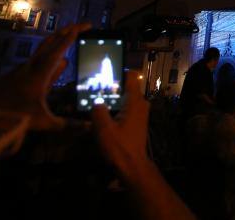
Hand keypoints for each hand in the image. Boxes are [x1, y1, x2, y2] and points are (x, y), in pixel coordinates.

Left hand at [0, 22, 90, 130]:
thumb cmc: (12, 115)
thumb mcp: (41, 121)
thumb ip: (65, 124)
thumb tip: (88, 126)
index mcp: (41, 73)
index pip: (59, 49)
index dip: (72, 37)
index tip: (85, 27)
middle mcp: (33, 66)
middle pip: (52, 42)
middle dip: (68, 31)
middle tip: (82, 25)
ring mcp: (24, 69)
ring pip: (43, 48)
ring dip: (58, 39)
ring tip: (71, 35)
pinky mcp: (19, 74)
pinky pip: (39, 58)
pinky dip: (51, 53)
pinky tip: (58, 62)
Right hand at [93, 71, 195, 219]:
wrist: (132, 166)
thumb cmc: (119, 147)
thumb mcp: (103, 128)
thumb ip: (98, 110)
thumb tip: (95, 101)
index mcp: (135, 101)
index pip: (131, 75)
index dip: (119, 70)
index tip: (104, 68)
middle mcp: (141, 103)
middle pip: (126, 86)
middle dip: (111, 84)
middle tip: (93, 84)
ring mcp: (140, 112)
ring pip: (125, 97)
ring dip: (112, 96)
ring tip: (93, 97)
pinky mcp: (136, 121)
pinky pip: (125, 106)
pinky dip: (115, 106)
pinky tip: (101, 112)